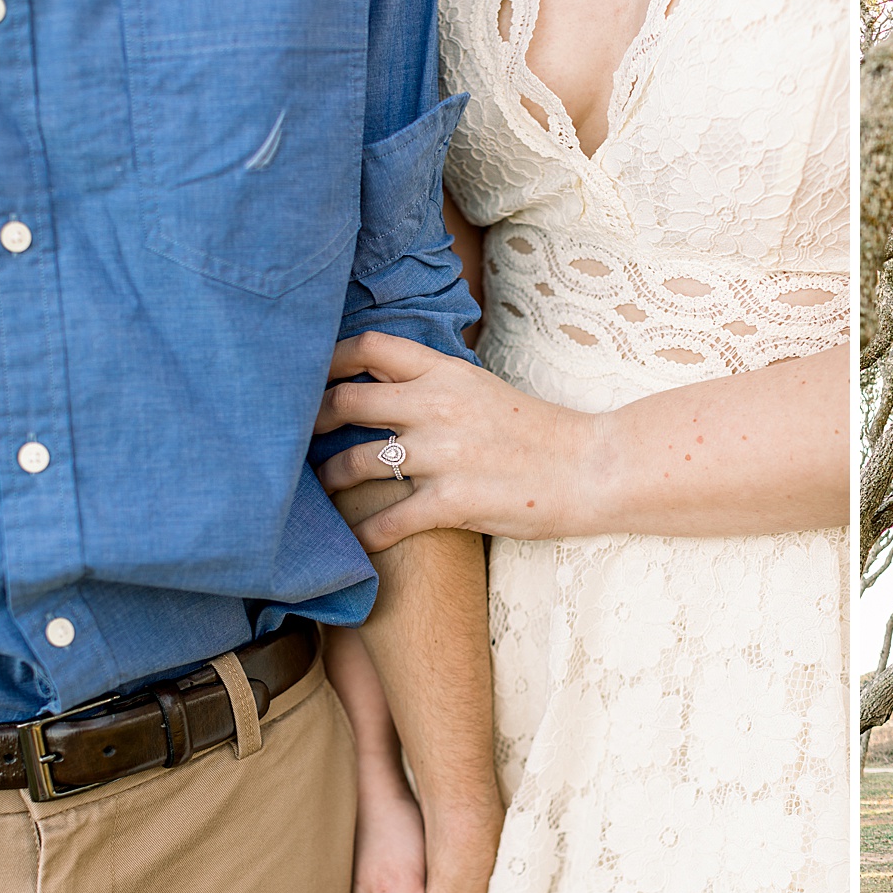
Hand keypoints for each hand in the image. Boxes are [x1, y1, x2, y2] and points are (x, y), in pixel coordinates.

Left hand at [315, 332, 581, 551]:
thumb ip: (439, 384)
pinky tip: (356, 544)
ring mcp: (444, 454)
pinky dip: (364, 534)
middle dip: (311, 421)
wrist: (595, 469)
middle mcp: (438, 407)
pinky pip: (387, 519)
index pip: (371, 348)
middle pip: (347, 401)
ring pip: (355, 462)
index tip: (313, 378)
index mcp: (449, 374)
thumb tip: (389, 381)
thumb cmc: (544, 433)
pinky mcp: (453, 501)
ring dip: (330, 480)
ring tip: (323, 491)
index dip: (331, 360)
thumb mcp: (488, 391)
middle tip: (297, 439)